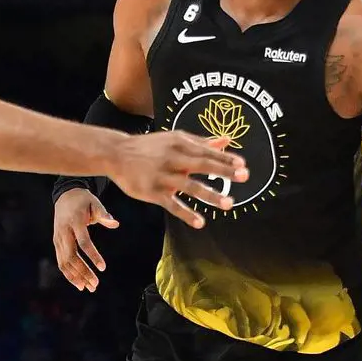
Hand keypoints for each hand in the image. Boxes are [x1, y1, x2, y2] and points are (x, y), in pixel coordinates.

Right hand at [53, 189, 120, 292]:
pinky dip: (69, 274)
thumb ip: (104, 214)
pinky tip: (79, 283)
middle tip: (95, 285)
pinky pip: (61, 262)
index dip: (93, 256)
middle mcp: (64, 232)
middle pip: (72, 257)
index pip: (83, 242)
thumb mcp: (95, 203)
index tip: (103, 268)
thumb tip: (115, 223)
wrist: (65, 196)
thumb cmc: (84, 200)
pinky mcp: (56, 243)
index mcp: (75, 222)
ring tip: (89, 287)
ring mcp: (58, 239)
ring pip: (64, 262)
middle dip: (83, 272)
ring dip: (76, 277)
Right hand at [108, 132, 247, 228]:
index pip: (207, 151)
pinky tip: (201, 222)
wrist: (117, 154)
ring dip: (210, 195)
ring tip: (229, 204)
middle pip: (202, 165)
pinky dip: (186, 213)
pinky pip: (172, 204)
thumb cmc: (150, 146)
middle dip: (224, 171)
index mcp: (180, 143)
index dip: (226, 159)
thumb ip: (201, 142)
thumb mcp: (175, 139)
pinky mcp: (153, 192)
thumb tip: (226, 141)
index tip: (243, 165)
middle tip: (244, 177)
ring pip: (190, 187)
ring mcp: (163, 176)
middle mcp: (172, 158)